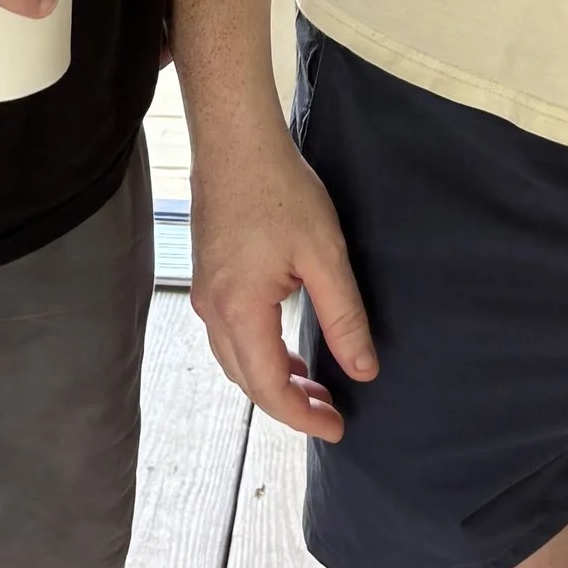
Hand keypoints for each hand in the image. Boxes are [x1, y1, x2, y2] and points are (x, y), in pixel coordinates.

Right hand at [189, 113, 377, 436]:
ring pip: (235, 360)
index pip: (268, 387)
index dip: (303, 415)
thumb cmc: (278, 188)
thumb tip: (363, 369)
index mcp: (239, 310)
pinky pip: (231, 335)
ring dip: (273, 380)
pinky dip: (259, 354)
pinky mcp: (208, 276)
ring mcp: (204, 293)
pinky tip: (288, 347)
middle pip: (247, 380)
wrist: (235, 140)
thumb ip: (343, 315)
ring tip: (315, 386)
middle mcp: (212, 309)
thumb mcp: (323, 254)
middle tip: (332, 413)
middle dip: (289, 404)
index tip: (337, 428)